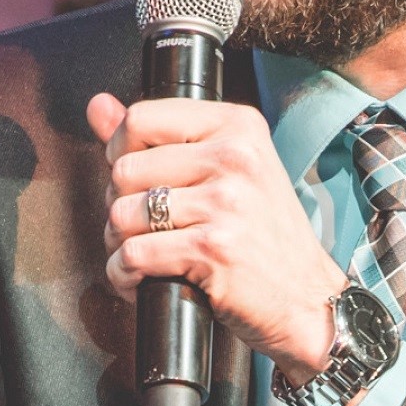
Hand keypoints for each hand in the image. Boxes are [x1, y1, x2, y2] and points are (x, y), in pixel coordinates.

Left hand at [90, 92, 344, 383]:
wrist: (308, 298)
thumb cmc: (264, 237)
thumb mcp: (225, 171)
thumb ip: (156, 137)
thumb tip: (97, 106)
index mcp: (238, 126)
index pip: (141, 118)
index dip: (120, 151)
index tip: (136, 177)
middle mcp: (235, 157)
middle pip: (124, 169)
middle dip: (119, 203)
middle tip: (144, 226)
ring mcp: (225, 203)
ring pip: (123, 213)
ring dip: (120, 242)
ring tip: (145, 253)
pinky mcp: (212, 249)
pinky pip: (133, 255)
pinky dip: (125, 275)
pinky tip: (143, 280)